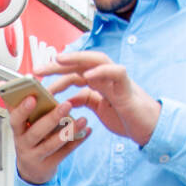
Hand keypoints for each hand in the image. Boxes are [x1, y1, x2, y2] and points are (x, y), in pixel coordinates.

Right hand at [10, 94, 90, 185]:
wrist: (31, 170)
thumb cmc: (28, 140)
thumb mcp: (20, 124)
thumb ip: (16, 105)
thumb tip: (1, 83)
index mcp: (17, 130)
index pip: (16, 119)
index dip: (22, 109)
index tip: (32, 97)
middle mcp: (24, 144)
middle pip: (36, 132)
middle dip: (51, 118)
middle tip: (66, 104)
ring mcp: (36, 156)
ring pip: (51, 145)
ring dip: (68, 131)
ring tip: (82, 119)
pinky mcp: (49, 165)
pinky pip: (65, 153)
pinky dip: (77, 142)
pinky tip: (86, 131)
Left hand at [37, 52, 160, 148]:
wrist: (148, 127)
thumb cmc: (125, 117)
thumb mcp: (98, 108)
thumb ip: (84, 100)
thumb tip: (66, 99)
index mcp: (97, 82)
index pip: (73, 72)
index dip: (55, 74)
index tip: (36, 80)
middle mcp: (106, 76)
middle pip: (81, 63)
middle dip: (58, 64)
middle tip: (37, 69)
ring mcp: (117, 79)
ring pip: (97, 60)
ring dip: (77, 58)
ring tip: (59, 59)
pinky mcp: (127, 87)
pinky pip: (116, 72)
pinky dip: (101, 71)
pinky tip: (87, 75)